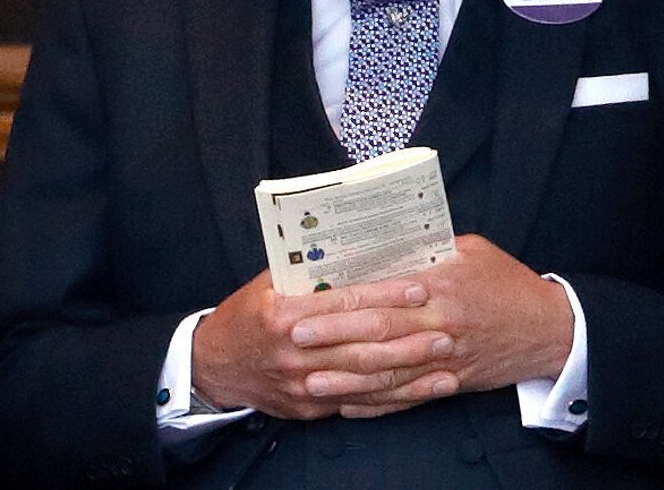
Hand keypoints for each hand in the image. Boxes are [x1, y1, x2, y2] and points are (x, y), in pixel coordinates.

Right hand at [190, 271, 458, 419]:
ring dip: (412, 372)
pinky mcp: (311, 408)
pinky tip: (422, 390)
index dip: (385, 296)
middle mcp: (295, 352)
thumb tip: (359, 254)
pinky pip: (360, 403)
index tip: (418, 289)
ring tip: (447, 360)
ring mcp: (303, 385)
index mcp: (283, 315)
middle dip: (409, 337)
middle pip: (362, 346)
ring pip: (367, 380)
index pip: (344, 304)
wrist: (217, 365)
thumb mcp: (268, 285)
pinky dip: (394, 398)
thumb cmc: (247, 315)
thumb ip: (309, 275)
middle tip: (447, 329)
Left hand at [290, 235, 574, 417]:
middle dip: (333, 337)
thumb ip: (424, 248)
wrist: (553, 328)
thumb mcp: (469, 250)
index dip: (343, 302)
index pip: (382, 294)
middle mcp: (440, 325)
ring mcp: (445, 360)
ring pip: (389, 374)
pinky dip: (377, 405)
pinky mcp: (452, 382)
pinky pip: (408, 398)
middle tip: (295, 339)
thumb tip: (376, 242)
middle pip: (378, 334)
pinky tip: (347, 405)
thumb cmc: (507, 282)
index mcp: (441, 286)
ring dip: (347, 380)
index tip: (308, 305)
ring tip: (311, 381)